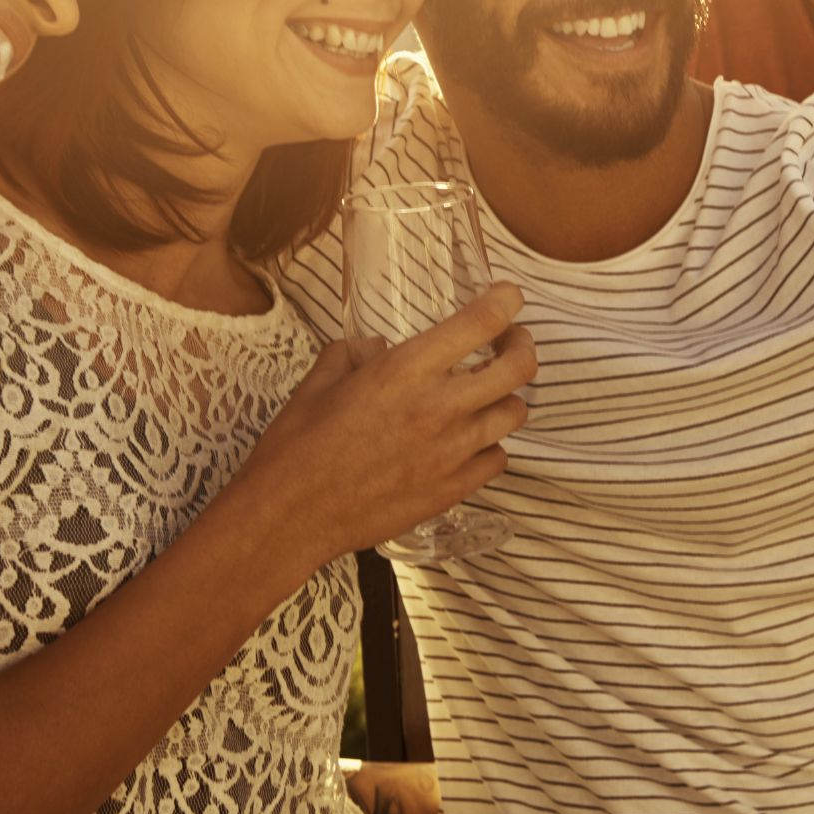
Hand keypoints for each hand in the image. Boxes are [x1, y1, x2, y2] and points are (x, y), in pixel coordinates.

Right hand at [261, 282, 534, 560]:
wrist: (291, 516)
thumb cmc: (298, 446)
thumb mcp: (320, 381)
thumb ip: (354, 352)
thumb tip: (377, 346)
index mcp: (406, 370)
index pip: (481, 322)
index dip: (506, 301)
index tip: (508, 297)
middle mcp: (440, 407)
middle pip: (518, 367)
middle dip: (522, 345)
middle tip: (510, 342)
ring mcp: (453, 452)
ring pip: (516, 413)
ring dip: (507, 396)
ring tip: (488, 394)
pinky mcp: (453, 490)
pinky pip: (498, 459)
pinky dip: (491, 444)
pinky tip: (470, 441)